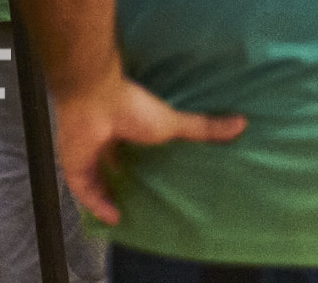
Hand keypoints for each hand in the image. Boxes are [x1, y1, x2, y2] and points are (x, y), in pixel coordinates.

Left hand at [53, 74, 246, 223]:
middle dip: (120, 185)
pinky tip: (113, 218)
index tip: (151, 184)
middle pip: (109, 168)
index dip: (135, 167)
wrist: (95, 99)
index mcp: (121, 131)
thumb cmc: (132, 108)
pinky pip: (83, 190)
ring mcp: (85, 154)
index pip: (126, 153)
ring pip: (94, 181)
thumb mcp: (172, 123)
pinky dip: (97, 205)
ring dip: (106, 197)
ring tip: (126, 216)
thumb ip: (203, 127)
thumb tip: (242, 123)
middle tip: (139, 205)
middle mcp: (100, 142)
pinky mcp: (74, 165)